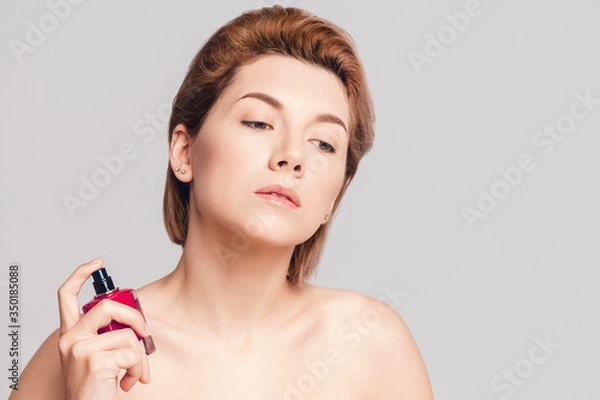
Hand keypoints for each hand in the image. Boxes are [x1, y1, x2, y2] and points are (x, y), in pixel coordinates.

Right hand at [57, 258, 151, 399]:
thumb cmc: (95, 388)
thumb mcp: (97, 357)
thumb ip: (108, 336)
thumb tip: (137, 325)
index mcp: (69, 335)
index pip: (66, 296)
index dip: (80, 275)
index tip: (97, 262)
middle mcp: (70, 339)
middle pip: (107, 307)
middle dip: (134, 318)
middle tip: (145, 334)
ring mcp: (80, 349)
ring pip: (127, 336)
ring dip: (139, 358)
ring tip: (134, 374)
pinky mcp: (95, 361)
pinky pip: (133, 354)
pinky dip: (139, 369)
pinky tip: (130, 382)